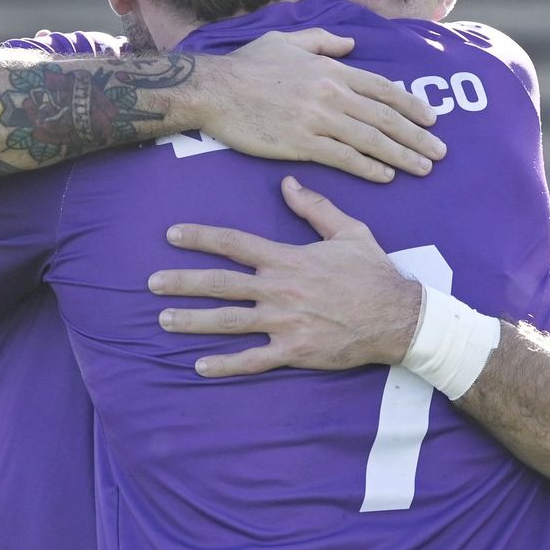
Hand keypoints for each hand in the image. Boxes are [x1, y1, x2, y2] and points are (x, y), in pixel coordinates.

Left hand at [148, 176, 423, 376]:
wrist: (399, 317)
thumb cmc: (373, 272)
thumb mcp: (348, 231)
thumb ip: (315, 208)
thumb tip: (288, 183)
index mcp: (288, 258)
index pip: (235, 243)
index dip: (200, 238)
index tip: (171, 235)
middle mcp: (280, 288)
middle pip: (221, 283)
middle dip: (183, 281)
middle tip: (150, 282)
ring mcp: (284, 322)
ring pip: (229, 322)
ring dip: (193, 321)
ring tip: (163, 320)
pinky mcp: (294, 350)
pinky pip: (253, 360)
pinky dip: (225, 365)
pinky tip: (199, 366)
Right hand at [192, 29, 443, 183]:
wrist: (214, 90)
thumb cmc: (247, 65)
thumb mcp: (287, 41)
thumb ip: (322, 42)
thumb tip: (351, 44)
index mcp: (331, 69)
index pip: (382, 89)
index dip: (410, 105)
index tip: (431, 119)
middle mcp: (331, 94)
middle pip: (385, 118)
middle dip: (417, 136)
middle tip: (440, 151)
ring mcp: (317, 120)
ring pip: (371, 140)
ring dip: (402, 155)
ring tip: (423, 167)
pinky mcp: (301, 144)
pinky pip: (344, 158)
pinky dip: (369, 167)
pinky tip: (386, 176)